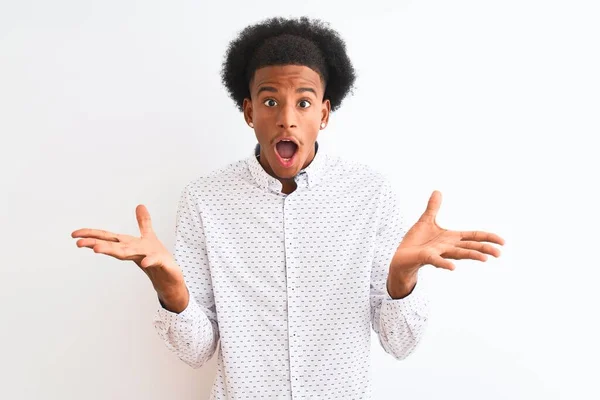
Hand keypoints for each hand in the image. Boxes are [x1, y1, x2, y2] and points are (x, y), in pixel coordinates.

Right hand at [71, 205, 185, 299]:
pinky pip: (153, 261)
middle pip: (112, 245)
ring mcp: (144, 256)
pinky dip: (149, 261)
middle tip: (78, 243)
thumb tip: (140, 205)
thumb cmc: (157, 257)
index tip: (74, 234)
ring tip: (97, 249)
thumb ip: (143, 222)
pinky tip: (145, 262)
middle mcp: (133, 250)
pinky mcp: (159, 263)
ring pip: (126, 253)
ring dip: (112, 251)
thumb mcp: (149, 236)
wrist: (170, 275)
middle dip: (96, 243)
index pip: (107, 237)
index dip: (91, 234)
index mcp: (128, 243)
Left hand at [389, 190, 504, 284]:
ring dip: (471, 255)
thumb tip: (437, 191)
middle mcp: (447, 247)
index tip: (502, 241)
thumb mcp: (426, 221)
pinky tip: (453, 268)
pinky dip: (445, 264)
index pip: (472, 236)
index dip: (487, 237)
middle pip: (469, 246)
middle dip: (484, 249)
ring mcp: (438, 253)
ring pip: (458, 254)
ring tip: (485, 259)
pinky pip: (436, 261)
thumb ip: (433, 208)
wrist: (401, 257)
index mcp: (450, 238)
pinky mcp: (426, 257)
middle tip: (499, 253)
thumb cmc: (416, 241)